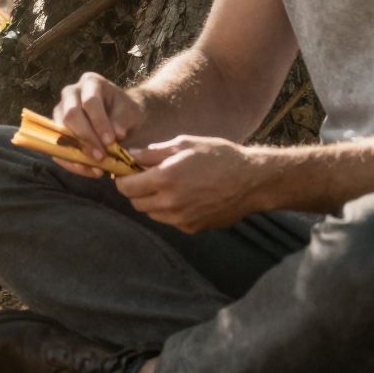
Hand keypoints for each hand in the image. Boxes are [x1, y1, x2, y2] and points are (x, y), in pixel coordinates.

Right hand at [54, 70, 144, 172]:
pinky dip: (73, 162)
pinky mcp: (57, 130)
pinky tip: (89, 171)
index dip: (99, 122)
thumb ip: (123, 120)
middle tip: (102, 157)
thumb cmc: (125, 111)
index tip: (111, 141)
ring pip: (61, 131)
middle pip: (71, 115)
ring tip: (96, 168)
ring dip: (78, 152)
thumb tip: (117, 133)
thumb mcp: (130, 112)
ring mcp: (60, 110)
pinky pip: (58, 147)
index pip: (90, 101)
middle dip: (86, 138)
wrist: (121, 118)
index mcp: (90, 82)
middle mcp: (70, 93)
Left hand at [114, 135, 260, 232]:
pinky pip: (170, 220)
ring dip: (152, 201)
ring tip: (167, 186)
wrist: (250, 181)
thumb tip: (130, 155)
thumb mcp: (185, 144)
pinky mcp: (192, 228)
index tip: (125, 173)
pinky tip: (184, 196)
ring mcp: (181, 219)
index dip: (122, 179)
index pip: (126, 187)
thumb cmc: (219, 156)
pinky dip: (169, 210)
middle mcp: (170, 203)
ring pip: (152, 214)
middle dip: (136, 191)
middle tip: (145, 178)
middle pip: (136, 203)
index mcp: (165, 178)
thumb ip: (153, 152)